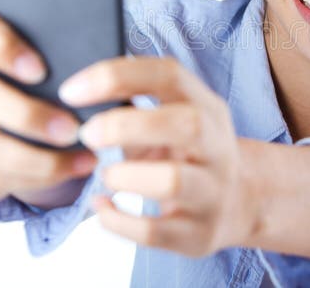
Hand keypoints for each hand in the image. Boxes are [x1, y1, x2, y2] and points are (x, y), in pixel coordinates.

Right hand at [0, 7, 97, 206]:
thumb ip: (68, 59)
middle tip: (72, 128)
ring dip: (38, 155)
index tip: (40, 69)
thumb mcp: (61, 69)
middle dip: (27, 112)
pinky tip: (75, 167)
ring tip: (84, 155)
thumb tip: (103, 65)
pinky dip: (41, 175)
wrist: (36, 140)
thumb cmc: (55, 90)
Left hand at [59, 56, 257, 257]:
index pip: (169, 75)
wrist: (238, 203)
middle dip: (125, 126)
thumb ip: (137, 102)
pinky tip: (101, 206)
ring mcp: (212, 192)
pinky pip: (153, 231)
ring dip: (125, 176)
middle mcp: (217, 147)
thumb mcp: (175, 117)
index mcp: (207, 107)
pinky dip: (116, 219)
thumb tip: (77, 93)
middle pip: (186, 125)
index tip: (71, 92)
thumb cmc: (188, 151)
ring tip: (106, 176)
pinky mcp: (197, 234)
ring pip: (172, 181)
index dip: (116, 77)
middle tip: (87, 134)